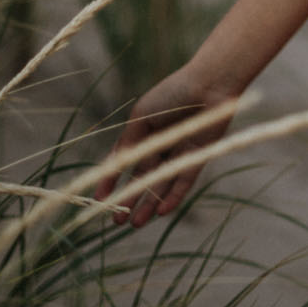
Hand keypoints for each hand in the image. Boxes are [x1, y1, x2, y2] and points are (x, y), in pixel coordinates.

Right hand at [92, 63, 240, 229]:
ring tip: (135, 224)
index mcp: (144, 130)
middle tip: (116, 222)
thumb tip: (115, 168)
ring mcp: (180, 151)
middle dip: (129, 199)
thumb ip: (129, 142)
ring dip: (148, 204)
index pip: (123, 160)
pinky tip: (161, 211)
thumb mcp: (142, 116)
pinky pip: (184, 181)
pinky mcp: (199, 156)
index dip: (110, 180)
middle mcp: (161, 144)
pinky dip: (173, 196)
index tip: (99, 199)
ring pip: (162, 183)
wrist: (209, 83)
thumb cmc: (173, 93)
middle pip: (142, 177)